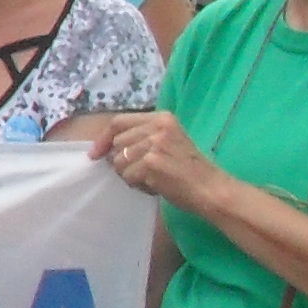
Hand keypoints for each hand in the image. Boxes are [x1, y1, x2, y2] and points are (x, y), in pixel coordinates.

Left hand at [98, 111, 219, 207]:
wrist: (211, 189)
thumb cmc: (190, 170)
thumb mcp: (169, 142)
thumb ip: (143, 138)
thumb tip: (104, 148)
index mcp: (162, 118)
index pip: (119, 122)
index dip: (103, 138)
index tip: (95, 154)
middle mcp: (158, 127)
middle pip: (117, 143)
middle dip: (122, 162)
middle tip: (144, 172)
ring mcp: (154, 144)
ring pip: (118, 162)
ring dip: (130, 175)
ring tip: (153, 178)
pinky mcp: (151, 163)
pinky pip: (127, 177)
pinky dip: (138, 186)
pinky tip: (157, 186)